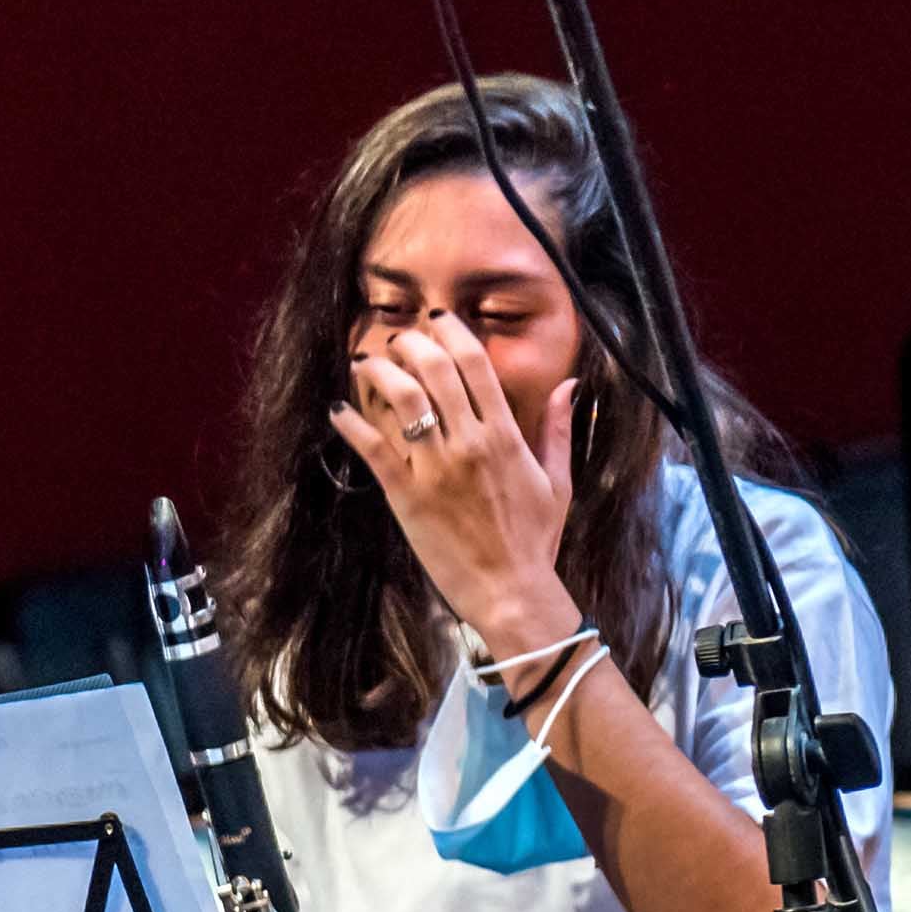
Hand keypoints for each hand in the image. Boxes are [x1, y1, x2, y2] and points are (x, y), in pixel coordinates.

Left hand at [327, 311, 585, 655]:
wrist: (511, 591)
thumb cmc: (536, 539)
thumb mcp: (558, 482)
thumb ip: (559, 430)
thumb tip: (569, 385)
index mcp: (505, 436)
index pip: (475, 364)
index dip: (451, 331)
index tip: (437, 321)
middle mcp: (469, 444)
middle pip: (434, 370)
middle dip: (411, 343)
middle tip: (398, 340)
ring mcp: (436, 469)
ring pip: (401, 399)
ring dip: (379, 372)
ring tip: (367, 364)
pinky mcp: (407, 495)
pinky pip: (373, 449)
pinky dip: (352, 424)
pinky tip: (340, 410)